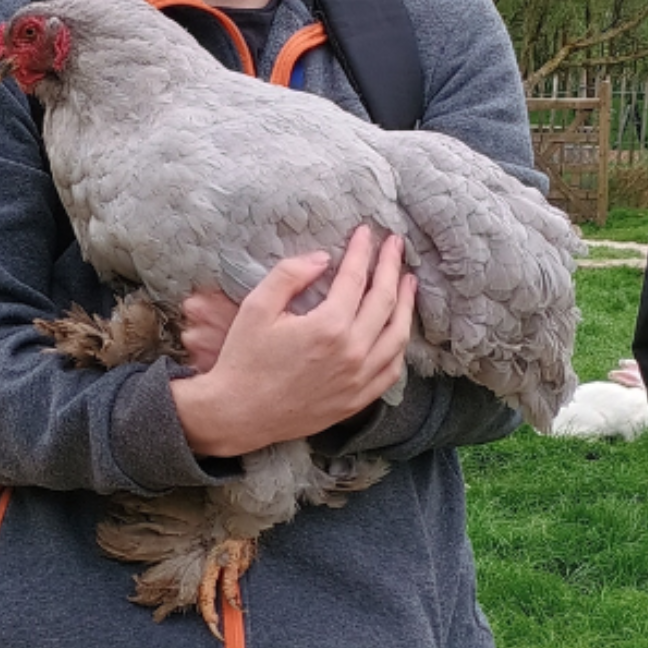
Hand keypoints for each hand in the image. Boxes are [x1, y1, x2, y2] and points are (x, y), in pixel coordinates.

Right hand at [170, 227, 416, 458]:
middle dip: (391, 267)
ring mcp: (359, 379)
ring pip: (397, 335)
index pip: (356, 278)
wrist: (238, 414)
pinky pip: (392, 369)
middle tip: (396, 245)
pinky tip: (398, 330)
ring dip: (406, 304)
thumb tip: (322, 258)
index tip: (367, 232)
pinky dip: (399, 345)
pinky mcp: (357, 400)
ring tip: (408, 281)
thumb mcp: (256, 307)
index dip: (362, 251)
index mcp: (328, 326)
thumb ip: (290, 275)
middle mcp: (352, 352)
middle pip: (384, 301)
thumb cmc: (244, 359)